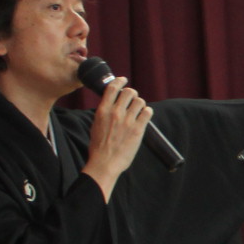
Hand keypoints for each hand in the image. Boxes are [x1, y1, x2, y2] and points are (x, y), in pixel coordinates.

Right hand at [83, 78, 152, 197]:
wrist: (105, 163)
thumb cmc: (98, 147)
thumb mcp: (96, 125)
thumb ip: (104, 113)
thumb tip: (111, 104)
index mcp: (102, 110)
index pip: (112, 88)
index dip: (120, 81)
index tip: (124, 80)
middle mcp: (115, 113)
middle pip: (129, 92)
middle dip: (132, 94)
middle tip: (132, 100)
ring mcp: (127, 121)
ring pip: (140, 101)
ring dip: (140, 104)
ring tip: (138, 111)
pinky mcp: (138, 129)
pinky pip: (148, 112)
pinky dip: (147, 112)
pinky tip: (145, 116)